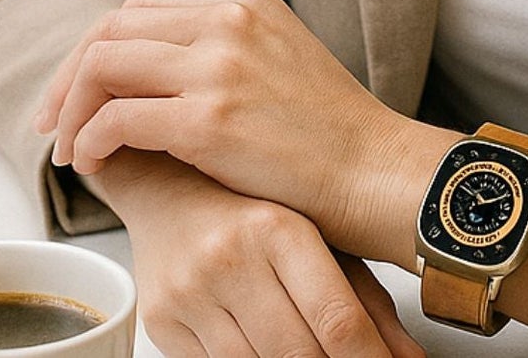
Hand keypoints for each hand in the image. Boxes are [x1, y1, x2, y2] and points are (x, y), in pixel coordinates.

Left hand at [34, 0, 422, 252]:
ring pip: (104, 63)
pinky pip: (118, 117)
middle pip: (113, 27)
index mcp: (245, 0)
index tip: (77, 92)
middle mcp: (229, 19)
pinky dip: (91, 140)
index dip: (97, 49)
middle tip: (53, 123)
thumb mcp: (275, 60)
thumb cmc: (326, 134)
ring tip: (69, 150)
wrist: (374, 172)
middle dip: (70, 76)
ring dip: (72, 109)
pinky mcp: (210, 118)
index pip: (141, 8)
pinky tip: (93, 163)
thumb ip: (220, 50)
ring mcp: (220, 65)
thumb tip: (144, 76)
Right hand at [99, 154, 424, 357]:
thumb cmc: (253, 205)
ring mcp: (190, 293)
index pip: (336, 318)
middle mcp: (230, 258)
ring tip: (316, 357)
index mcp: (278, 227)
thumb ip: (366, 298)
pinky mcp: (161, 322)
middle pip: (298, 354)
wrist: (166, 185)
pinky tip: (269, 353)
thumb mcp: (318, 234)